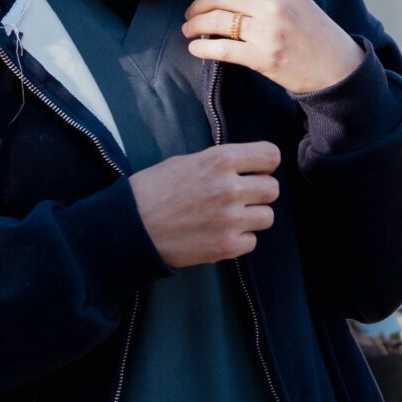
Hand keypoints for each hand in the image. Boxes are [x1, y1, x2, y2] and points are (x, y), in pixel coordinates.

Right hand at [129, 142, 280, 266]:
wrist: (128, 228)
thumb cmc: (152, 191)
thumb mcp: (186, 161)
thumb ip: (220, 163)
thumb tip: (246, 167)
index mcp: (220, 160)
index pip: (271, 155)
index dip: (265, 164)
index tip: (256, 171)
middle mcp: (230, 188)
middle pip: (273, 188)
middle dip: (258, 193)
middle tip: (238, 198)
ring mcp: (230, 219)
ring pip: (267, 216)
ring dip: (251, 217)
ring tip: (228, 218)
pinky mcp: (226, 246)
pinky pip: (252, 241)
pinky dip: (239, 240)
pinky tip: (219, 234)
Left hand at [181, 0, 365, 94]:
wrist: (339, 68)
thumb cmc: (315, 34)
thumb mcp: (296, 0)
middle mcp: (274, 4)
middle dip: (197, 4)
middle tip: (191, 13)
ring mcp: (269, 31)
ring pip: (215, 20)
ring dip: (194, 25)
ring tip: (189, 30)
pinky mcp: (264, 58)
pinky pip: (222, 50)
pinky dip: (202, 49)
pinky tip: (197, 50)